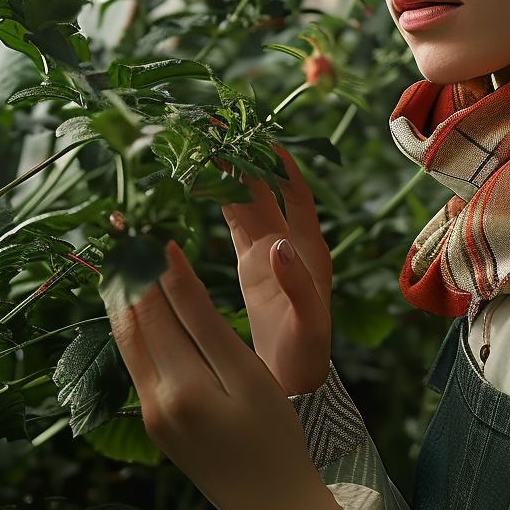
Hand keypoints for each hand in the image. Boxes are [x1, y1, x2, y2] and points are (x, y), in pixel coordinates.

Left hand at [103, 240, 340, 509]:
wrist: (271, 503)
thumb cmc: (275, 436)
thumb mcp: (246, 373)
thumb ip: (203, 320)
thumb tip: (169, 269)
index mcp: (180, 386)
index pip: (155, 307)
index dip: (148, 261)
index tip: (141, 222)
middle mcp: (154, 399)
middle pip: (131, 321)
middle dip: (126, 271)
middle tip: (118, 226)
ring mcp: (150, 413)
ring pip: (126, 341)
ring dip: (124, 295)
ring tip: (119, 253)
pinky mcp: (155, 421)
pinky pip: (135, 361)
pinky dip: (134, 325)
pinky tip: (137, 304)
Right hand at [218, 144, 332, 394]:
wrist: (295, 381)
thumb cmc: (308, 354)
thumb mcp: (308, 322)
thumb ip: (296, 285)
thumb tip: (279, 246)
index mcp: (309, 249)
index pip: (296, 195)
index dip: (281, 166)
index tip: (263, 137)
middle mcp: (289, 242)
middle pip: (264, 190)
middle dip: (244, 158)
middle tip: (218, 128)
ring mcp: (268, 251)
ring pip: (245, 203)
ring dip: (228, 175)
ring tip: (203, 144)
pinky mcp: (249, 265)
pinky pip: (234, 226)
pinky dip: (218, 204)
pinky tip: (200, 183)